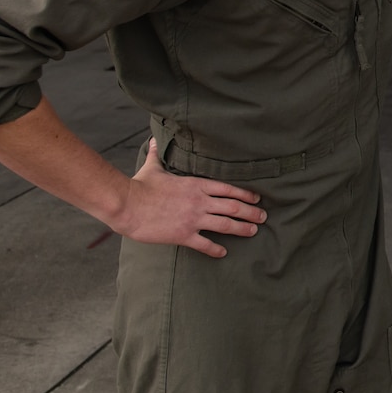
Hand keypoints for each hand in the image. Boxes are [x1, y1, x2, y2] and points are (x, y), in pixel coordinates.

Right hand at [111, 138, 266, 258]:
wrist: (128, 205)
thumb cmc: (140, 186)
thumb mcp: (152, 168)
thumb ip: (156, 155)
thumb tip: (152, 140)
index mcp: (196, 185)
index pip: (228, 189)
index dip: (246, 194)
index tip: (257, 198)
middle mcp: (200, 201)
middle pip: (233, 207)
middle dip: (251, 212)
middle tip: (263, 217)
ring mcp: (193, 219)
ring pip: (226, 224)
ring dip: (242, 228)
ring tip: (253, 232)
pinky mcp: (183, 235)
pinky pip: (205, 244)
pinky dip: (216, 249)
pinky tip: (223, 252)